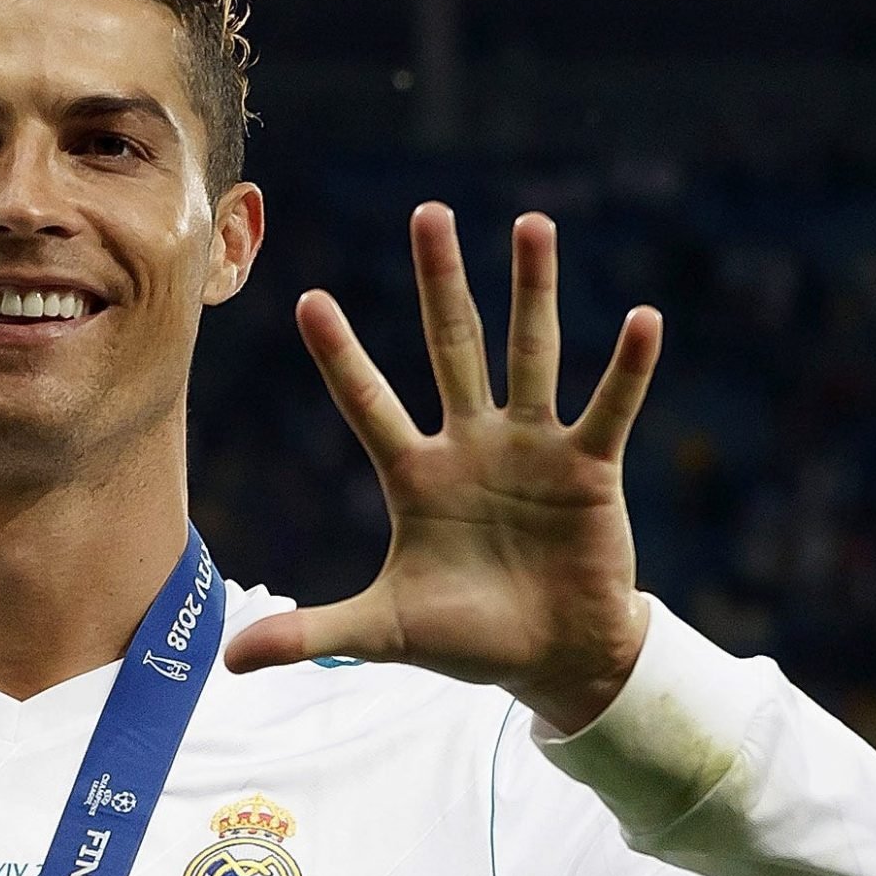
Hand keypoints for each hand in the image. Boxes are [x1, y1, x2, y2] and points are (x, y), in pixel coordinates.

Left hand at [223, 205, 660, 732]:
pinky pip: (609, 408)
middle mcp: (472, 445)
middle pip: (451, 347)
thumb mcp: (384, 633)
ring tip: (533, 225)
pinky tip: (643, 320)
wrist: (554, 660)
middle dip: (439, 283)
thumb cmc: (468, 637)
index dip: (342, 356)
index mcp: (415, 476)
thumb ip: (312, 635)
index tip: (309, 299)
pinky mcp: (589, 468)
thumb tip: (232, 663)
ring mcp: (532, 449)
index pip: (368, 403)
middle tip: (428, 212)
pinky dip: (627, 369)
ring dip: (533, 292)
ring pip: (531, 354)